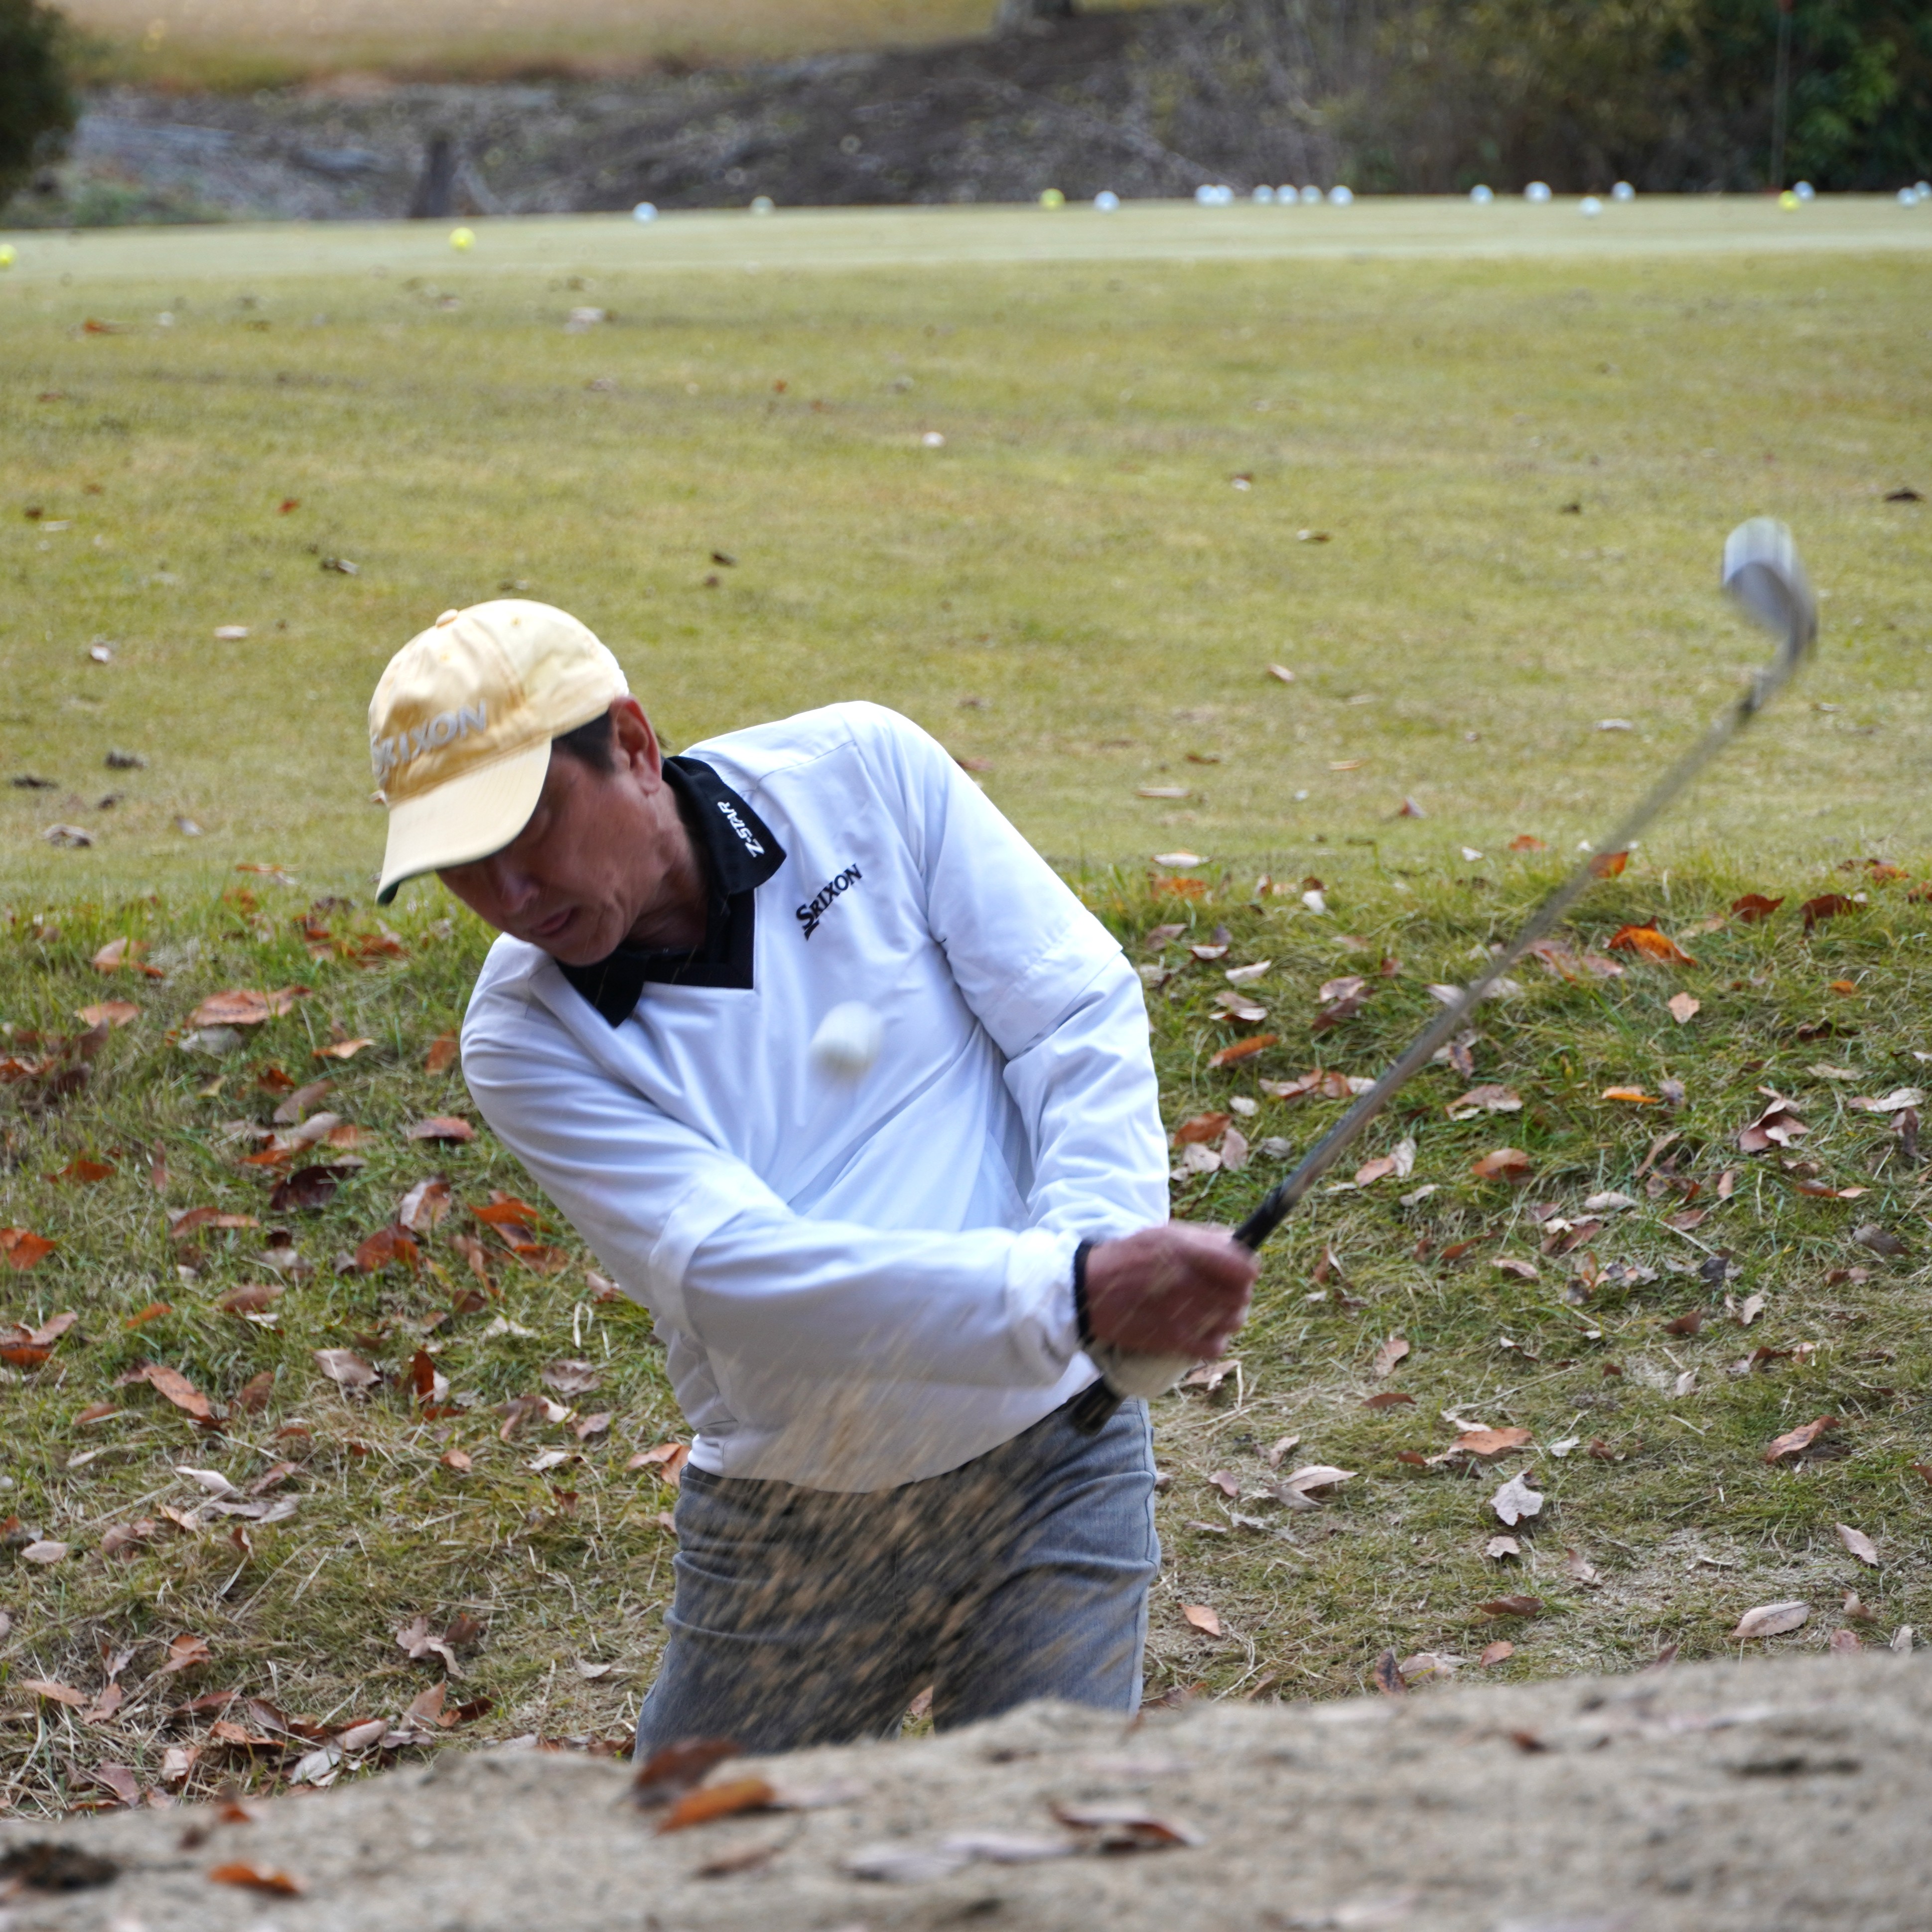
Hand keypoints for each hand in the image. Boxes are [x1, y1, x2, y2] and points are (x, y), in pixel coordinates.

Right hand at [1083, 1223, 1256, 1361]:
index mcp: (1186, 1252)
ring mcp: (1181, 1314)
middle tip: (1225, 1290)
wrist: (1089, 1290)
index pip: (1245, 1267)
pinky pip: (1216, 1345)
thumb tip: (1237, 1243)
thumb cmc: (1128, 1256)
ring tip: (1215, 1309)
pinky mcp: (1173, 1340)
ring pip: (1234, 1320)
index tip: (1242, 1270)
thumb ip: (1203, 1238)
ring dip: (1229, 1315)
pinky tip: (1204, 1329)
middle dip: (1238, 1291)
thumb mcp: (1163, 1233)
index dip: (1248, 1269)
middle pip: (1242, 1295)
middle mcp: (1187, 1283)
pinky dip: (1215, 1338)